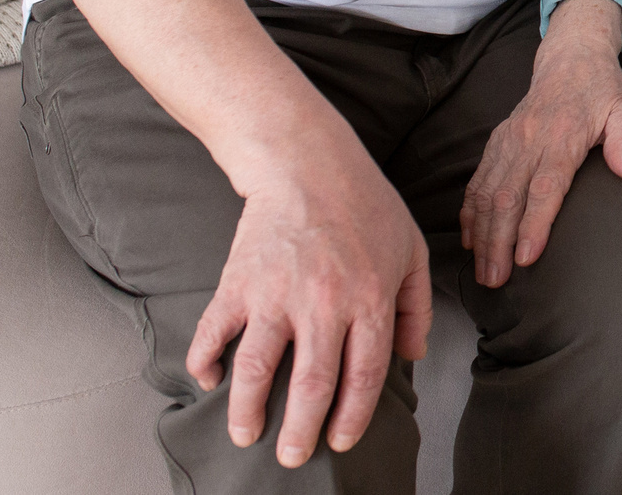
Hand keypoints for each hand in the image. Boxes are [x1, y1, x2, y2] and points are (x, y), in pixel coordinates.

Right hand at [185, 138, 431, 467]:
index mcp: (370, 298)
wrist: (309, 163)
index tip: (341, 441)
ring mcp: (275, 293)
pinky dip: (204, 361)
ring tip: (246, 435)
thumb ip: (416, 307)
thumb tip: (412, 356)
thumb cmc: (367, 206)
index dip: (352, 416)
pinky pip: (214, 332)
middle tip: (292, 457)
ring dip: (246, 410)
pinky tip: (207, 381)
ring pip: (256, 369)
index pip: (363, 375)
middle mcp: (323, 302)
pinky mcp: (238, 282)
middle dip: (300, 430)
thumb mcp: (411, 250)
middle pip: (311, 384)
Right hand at [460, 0, 621, 288]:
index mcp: (561, 136)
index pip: (545, 186)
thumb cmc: (602, 92)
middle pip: (508, 197)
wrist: (571, 58)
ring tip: (483, 271)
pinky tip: (470, 240)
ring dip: (482, 234)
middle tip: (497, 280)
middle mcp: (528, 140)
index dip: (534, 223)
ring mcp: (508, 141)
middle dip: (499, 242)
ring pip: (487, 192)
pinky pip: (478, 181)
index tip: (526, 257)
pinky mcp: (496, 142)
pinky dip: (471, 213)